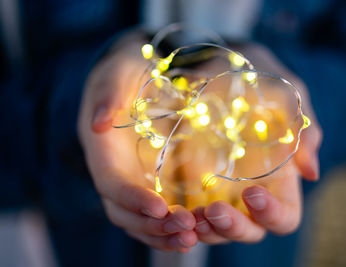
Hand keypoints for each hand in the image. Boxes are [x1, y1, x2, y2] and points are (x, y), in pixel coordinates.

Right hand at [78, 33, 197, 251]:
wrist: (136, 80)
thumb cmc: (126, 73)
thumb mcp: (118, 72)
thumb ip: (109, 95)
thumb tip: (99, 124)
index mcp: (102, 150)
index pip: (111, 183)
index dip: (132, 198)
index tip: (161, 207)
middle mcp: (114, 172)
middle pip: (124, 212)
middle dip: (152, 225)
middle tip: (186, 229)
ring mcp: (132, 180)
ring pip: (139, 220)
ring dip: (163, 234)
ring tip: (192, 238)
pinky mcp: (150, 183)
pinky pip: (156, 214)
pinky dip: (170, 228)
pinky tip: (194, 233)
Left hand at [191, 44, 321, 243]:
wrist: (218, 62)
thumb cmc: (259, 75)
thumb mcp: (287, 94)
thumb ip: (304, 128)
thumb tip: (311, 173)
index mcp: (278, 177)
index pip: (285, 215)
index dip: (273, 214)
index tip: (252, 192)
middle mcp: (249, 189)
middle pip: (250, 230)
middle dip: (234, 228)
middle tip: (213, 210)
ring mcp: (219, 188)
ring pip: (217, 228)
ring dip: (205, 230)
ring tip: (189, 218)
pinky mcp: (189, 180)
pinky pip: (187, 211)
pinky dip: (181, 218)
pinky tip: (171, 211)